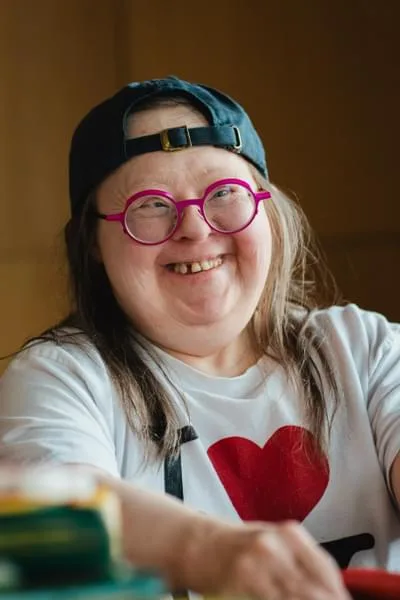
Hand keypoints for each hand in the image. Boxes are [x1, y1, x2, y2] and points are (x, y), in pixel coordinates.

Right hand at [179, 519, 349, 599]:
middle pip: (314, 589)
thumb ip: (301, 563)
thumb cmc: (237, 545)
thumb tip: (331, 590)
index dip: (336, 593)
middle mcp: (276, 545)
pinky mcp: (242, 580)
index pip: (326, 571)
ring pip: (295, 596)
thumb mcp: (274, 544)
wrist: (197, 543)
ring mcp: (258, 563)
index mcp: (290, 533)